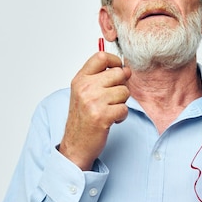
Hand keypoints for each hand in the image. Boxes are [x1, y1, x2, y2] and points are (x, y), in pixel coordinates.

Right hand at [59, 51, 130, 169]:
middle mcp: (85, 88)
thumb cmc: (82, 119)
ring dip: (121, 103)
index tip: (116, 70)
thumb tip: (126, 69)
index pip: (101, 57)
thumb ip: (101, 78)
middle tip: (111, 98)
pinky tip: (110, 120)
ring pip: (124, 92)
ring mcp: (93, 102)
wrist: (75, 145)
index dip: (114, 61)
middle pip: (118, 73)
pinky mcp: (102, 116)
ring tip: (109, 110)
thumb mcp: (84, 93)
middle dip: (121, 86)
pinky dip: (121, 116)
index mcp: (80, 79)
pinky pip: (125, 108)